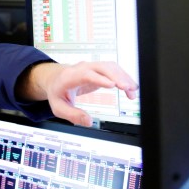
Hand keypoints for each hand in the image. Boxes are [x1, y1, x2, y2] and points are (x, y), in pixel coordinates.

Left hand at [22, 61, 137, 126]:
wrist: (56, 78)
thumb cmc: (57, 91)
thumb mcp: (59, 107)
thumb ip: (73, 115)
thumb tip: (88, 121)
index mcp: (70, 76)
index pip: (86, 74)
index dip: (100, 79)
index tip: (113, 85)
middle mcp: (82, 68)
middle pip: (102, 67)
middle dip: (117, 76)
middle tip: (128, 88)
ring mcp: (92, 67)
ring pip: (111, 67)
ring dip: (123, 77)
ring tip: (133, 92)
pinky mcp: (99, 70)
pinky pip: (114, 70)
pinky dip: (123, 78)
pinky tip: (130, 89)